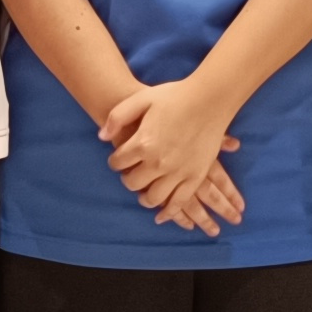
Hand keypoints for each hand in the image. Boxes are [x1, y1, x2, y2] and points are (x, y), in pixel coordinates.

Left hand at [99, 81, 242, 222]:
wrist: (210, 99)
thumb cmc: (175, 96)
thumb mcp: (141, 99)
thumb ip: (118, 117)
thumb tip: (102, 137)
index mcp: (142, 143)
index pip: (118, 162)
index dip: (115, 162)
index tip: (118, 160)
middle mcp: (158, 162)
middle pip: (133, 183)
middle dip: (128, 181)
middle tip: (130, 176)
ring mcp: (178, 172)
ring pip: (154, 198)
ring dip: (145, 199)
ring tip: (144, 195)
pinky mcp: (195, 177)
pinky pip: (179, 202)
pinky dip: (169, 213)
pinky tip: (162, 216)